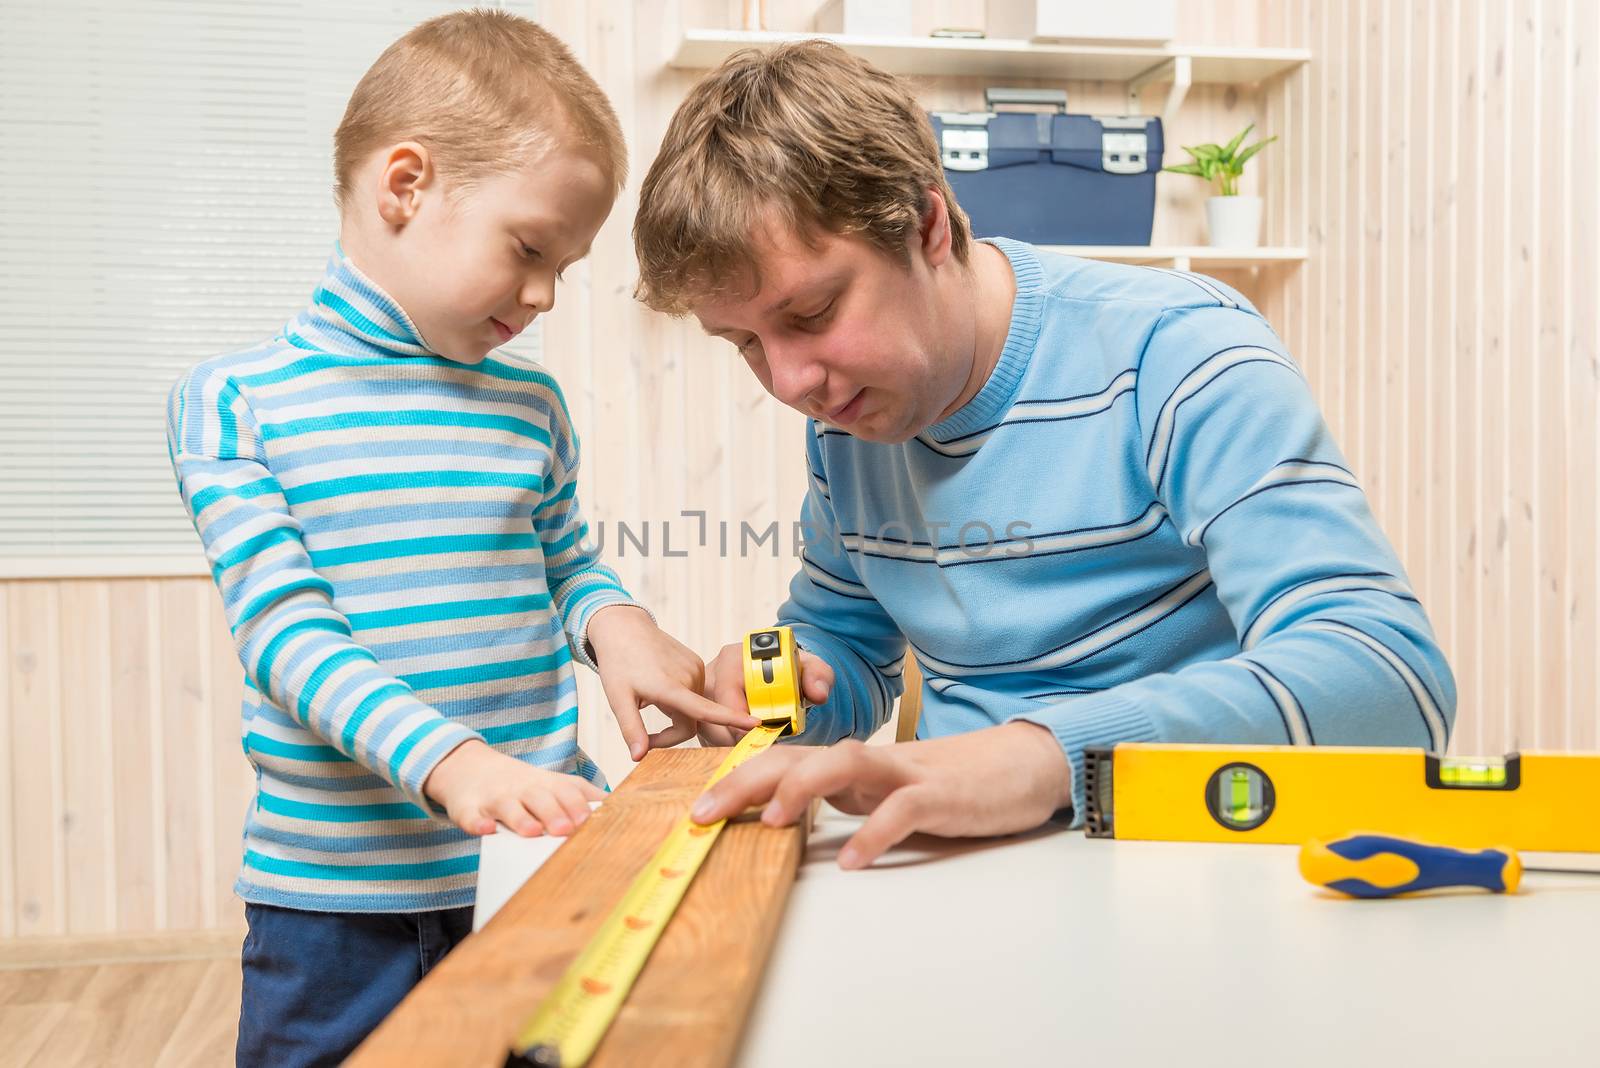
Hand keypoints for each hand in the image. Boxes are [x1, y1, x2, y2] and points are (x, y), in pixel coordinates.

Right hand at [422, 739, 605, 836]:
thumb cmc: (522, 786)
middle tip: (569, 829)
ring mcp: (496, 797)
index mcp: (548, 785)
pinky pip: (472, 816)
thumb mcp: (553, 787)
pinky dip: (478, 823)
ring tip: (532, 832)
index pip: (571, 791)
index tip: (600, 819)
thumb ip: (582, 799)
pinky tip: (486, 830)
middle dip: (556, 812)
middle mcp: (524, 788)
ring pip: (509, 807)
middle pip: (542, 798)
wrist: (470, 769)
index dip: (584, 804)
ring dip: (521, 819)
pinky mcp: (469, 808)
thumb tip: (619, 813)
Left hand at [588, 606, 757, 758]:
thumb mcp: (618, 699)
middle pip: (691, 721)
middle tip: (644, 736)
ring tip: (651, 698)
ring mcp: (695, 668)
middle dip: (670, 733)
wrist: (625, 628)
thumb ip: (631, 729)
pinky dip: (681, 698)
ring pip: (694, 708)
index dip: (730, 719)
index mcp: (670, 687)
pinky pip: (694, 693)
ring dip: (675, 713)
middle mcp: (688, 677)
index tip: (754, 724)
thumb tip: (638, 757)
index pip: (704, 710)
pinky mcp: (697, 663)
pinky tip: (661, 685)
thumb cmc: (618, 663)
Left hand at [689, 722, 1072, 868]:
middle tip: (706, 814)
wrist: (1023, 764)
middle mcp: (870, 763)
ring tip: (773, 821)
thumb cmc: (952, 782)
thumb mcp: (887, 792)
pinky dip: (874, 832)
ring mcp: (905, 774)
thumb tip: (797, 818)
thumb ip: (846, 798)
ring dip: (804, 789)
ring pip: (845, 763)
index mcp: (853, 767)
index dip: (738, 780)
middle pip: (799, 756)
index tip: (698, 809)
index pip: (785, 762)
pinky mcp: (941, 795)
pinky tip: (851, 859)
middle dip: (747, 781)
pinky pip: (902, 809)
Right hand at [696, 639, 835, 746]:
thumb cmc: (792, 671)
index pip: (727, 691)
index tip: (762, 727)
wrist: (781, 677)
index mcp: (733, 658)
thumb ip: (819, 676)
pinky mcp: (704, 714)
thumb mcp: (810, 669)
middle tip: (764, 741)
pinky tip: (749, 741)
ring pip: (710, 729)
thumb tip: (817, 694)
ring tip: (761, 739)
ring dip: (735, 741)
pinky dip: (729, 745)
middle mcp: (713, 674)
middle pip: (713, 714)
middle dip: (739, 734)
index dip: (741, 714)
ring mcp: (704, 696)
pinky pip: (709, 737)